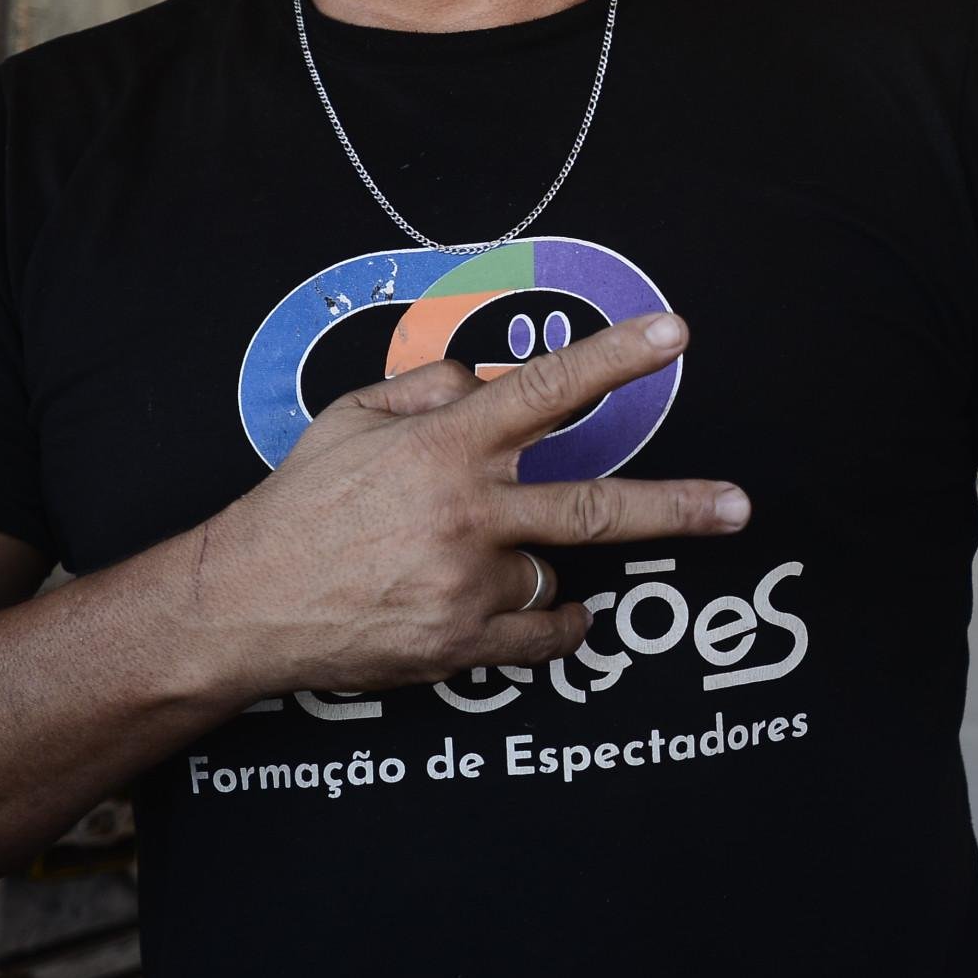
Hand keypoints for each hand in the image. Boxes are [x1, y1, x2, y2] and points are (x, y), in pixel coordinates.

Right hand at [190, 311, 748, 696]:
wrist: (239, 605)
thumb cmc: (297, 506)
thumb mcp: (349, 417)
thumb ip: (426, 389)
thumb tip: (485, 380)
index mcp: (444, 446)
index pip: (547, 388)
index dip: (617, 357)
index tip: (675, 334)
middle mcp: (466, 511)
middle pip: (596, 503)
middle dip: (679, 505)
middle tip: (738, 506)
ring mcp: (466, 583)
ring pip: (551, 568)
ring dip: (536, 562)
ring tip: (476, 562)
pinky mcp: (459, 643)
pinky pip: (542, 634)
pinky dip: (557, 623)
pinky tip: (555, 613)